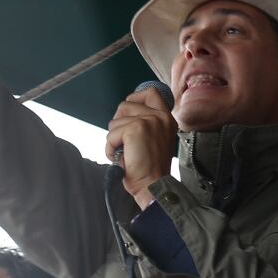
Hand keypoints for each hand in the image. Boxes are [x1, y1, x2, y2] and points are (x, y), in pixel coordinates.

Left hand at [104, 84, 176, 205]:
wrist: (153, 185)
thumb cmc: (151, 167)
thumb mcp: (156, 138)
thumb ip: (147, 123)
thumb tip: (125, 113)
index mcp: (167, 118)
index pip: (151, 93)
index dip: (135, 99)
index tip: (129, 114)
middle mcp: (160, 116)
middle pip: (126, 105)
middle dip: (118, 123)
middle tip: (125, 141)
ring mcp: (148, 121)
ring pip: (115, 121)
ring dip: (114, 139)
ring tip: (126, 152)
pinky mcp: (135, 129)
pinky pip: (111, 134)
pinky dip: (111, 148)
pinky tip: (123, 158)